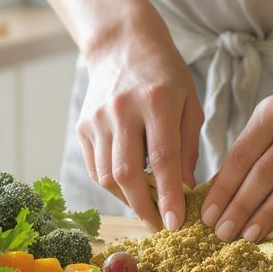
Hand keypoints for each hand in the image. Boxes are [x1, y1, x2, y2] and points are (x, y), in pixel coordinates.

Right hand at [77, 31, 202, 229]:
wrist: (122, 45)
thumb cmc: (165, 75)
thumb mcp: (189, 103)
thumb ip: (188, 146)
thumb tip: (186, 190)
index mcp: (156, 101)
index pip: (163, 159)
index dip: (169, 196)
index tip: (177, 223)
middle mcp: (122, 110)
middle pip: (127, 174)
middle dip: (144, 208)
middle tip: (160, 225)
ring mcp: (97, 119)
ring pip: (107, 176)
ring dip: (128, 200)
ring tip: (147, 207)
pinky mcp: (83, 126)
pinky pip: (95, 168)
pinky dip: (113, 185)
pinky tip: (130, 187)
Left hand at [200, 74, 272, 241]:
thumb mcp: (272, 116)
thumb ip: (247, 148)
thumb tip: (215, 189)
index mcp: (272, 112)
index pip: (240, 156)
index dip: (222, 189)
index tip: (207, 216)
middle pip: (263, 174)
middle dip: (240, 208)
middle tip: (222, 233)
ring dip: (267, 215)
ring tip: (248, 236)